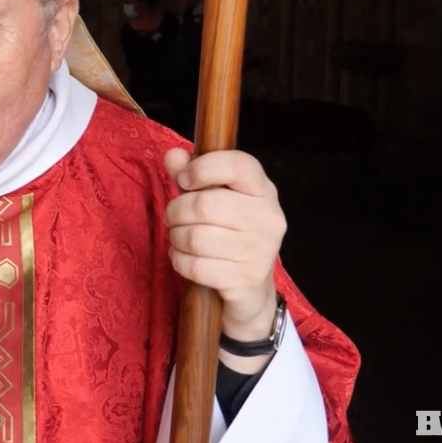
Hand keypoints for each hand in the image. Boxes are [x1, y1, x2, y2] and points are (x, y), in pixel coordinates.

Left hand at [163, 148, 284, 336]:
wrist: (250, 288)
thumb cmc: (226, 233)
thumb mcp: (209, 198)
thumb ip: (190, 174)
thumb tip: (173, 155)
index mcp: (262, 190)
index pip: (238, 165)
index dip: (203, 168)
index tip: (185, 180)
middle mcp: (268, 218)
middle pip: (205, 205)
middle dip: (176, 211)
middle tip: (173, 218)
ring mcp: (261, 251)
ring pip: (196, 238)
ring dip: (175, 238)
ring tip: (179, 239)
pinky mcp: (247, 280)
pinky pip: (195, 266)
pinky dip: (179, 261)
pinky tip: (184, 259)